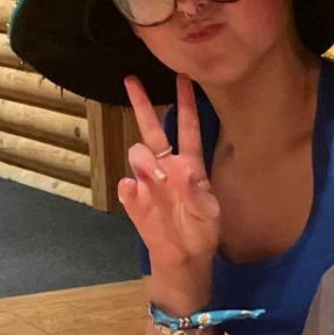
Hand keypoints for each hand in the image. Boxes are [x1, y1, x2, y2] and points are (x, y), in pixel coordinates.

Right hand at [120, 75, 219, 272]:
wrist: (184, 257)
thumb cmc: (202, 230)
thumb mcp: (208, 212)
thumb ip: (194, 191)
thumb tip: (182, 170)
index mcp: (190, 164)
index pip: (188, 128)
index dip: (185, 103)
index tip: (184, 77)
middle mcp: (167, 167)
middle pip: (153, 129)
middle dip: (143, 105)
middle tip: (131, 81)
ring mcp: (148, 181)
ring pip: (137, 153)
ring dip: (145, 161)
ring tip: (156, 180)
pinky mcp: (134, 199)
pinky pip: (125, 185)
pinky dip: (128, 186)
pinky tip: (133, 189)